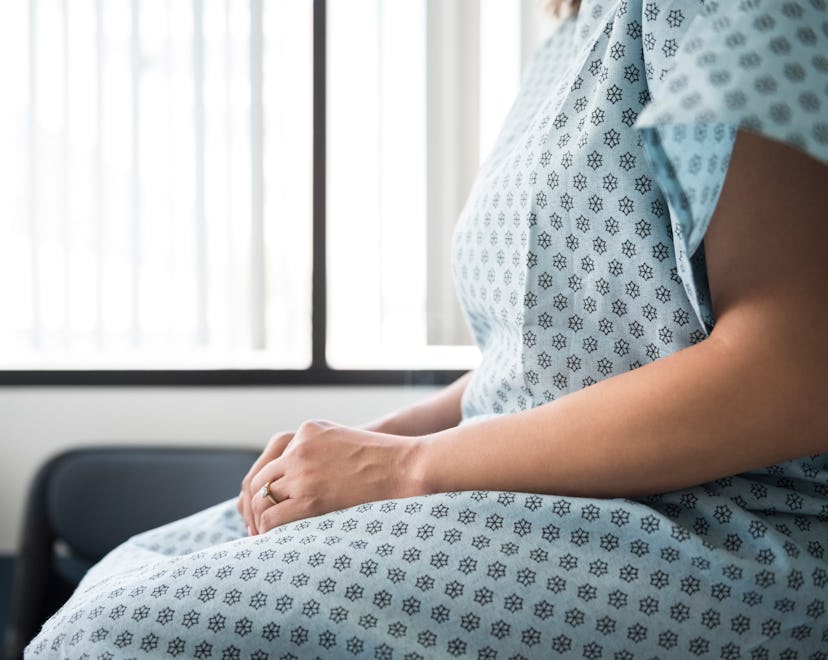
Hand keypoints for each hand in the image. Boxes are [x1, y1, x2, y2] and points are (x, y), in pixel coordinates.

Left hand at [244, 420, 423, 534]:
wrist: (404, 466)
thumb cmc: (382, 460)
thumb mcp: (343, 440)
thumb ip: (317, 451)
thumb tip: (298, 481)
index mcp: (306, 431)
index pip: (268, 462)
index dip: (260, 488)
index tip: (261, 507)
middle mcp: (298, 447)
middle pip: (258, 481)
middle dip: (254, 506)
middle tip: (257, 528)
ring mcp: (302, 470)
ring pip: (261, 499)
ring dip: (259, 520)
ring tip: (265, 537)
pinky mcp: (310, 496)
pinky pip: (272, 516)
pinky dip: (267, 530)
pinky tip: (275, 540)